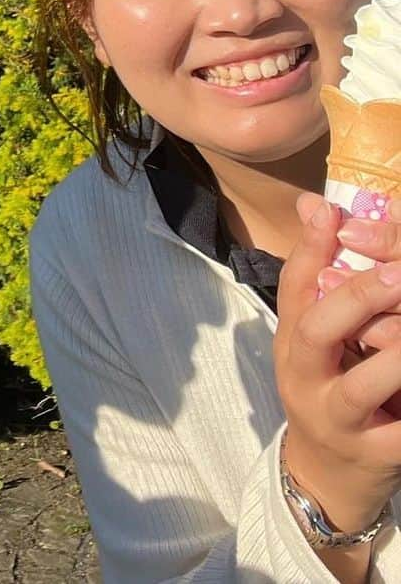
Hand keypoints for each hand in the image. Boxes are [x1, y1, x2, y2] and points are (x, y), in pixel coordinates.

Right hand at [274, 195, 400, 534]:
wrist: (325, 478)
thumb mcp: (315, 337)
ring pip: (360, 385)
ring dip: (395, 356)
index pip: (293, 287)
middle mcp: (303, 376)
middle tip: (398, 273)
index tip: (333, 212)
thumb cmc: (327, 388)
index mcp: (292, 341)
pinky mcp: (372, 456)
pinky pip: (398, 433)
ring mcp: (335, 418)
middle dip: (358, 297)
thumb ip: (320, 276)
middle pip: (318, 329)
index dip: (311, 248)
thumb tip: (318, 204)